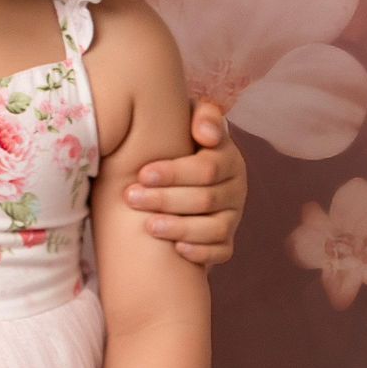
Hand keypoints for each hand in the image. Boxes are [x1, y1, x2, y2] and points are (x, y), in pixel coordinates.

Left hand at [122, 94, 246, 266]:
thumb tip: (206, 133)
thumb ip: (202, 115)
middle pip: (206, 199)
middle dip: (165, 199)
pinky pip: (221, 251)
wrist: (181, 175)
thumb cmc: (178, 143)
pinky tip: (176, 249)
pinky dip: (200, 252)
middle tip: (131, 197)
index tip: (142, 173)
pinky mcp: (226, 241)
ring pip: (214, 228)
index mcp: (227, 158)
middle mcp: (236, 188)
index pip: (207, 168)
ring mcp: (233, 216)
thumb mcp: (189, 121)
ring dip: (179, 227)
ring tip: (147, 225)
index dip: (174, 172)